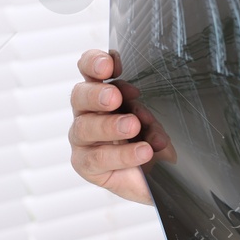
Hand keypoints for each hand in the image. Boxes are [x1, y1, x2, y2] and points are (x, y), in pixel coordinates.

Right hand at [68, 50, 164, 204]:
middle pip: (80, 95)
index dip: (94, 63)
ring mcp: (83, 138)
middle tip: (115, 97)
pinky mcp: (86, 164)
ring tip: (133, 126)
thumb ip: (147, 104)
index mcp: (103, 91)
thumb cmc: (152, 138)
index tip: (108, 65)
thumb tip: (143, 99)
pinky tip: (142, 152)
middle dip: (97, 94)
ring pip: (84, 128)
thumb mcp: (156, 116)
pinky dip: (122, 154)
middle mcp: (88, 111)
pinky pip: (97, 158)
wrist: (159, 176)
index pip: (89, 69)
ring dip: (110, 125)